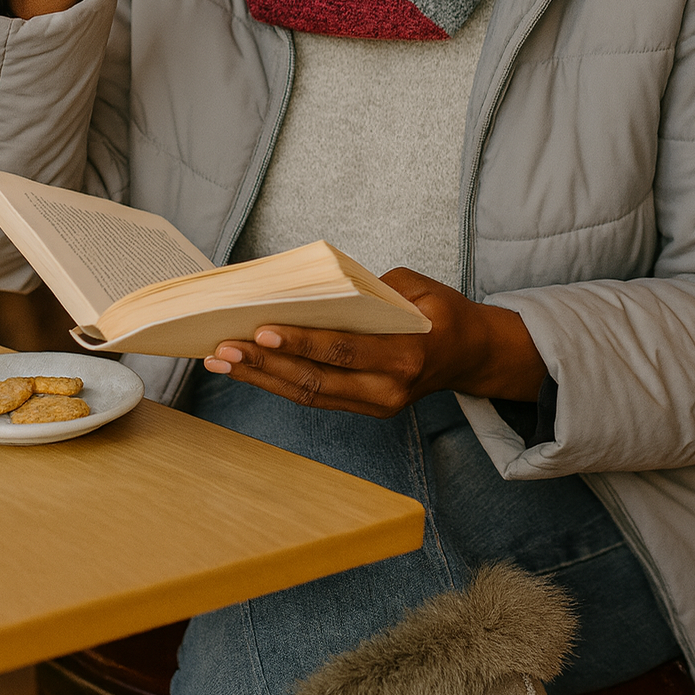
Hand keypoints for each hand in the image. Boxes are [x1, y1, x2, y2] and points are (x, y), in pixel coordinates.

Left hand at [202, 268, 547, 416]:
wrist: (472, 354)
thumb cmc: (442, 312)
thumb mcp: (418, 287)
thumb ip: (372, 289)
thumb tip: (317, 290)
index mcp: (406, 354)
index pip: (344, 350)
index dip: (301, 342)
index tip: (261, 328)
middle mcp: (389, 389)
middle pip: (316, 380)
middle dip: (266, 363)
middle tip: (225, 347)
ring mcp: (375, 404)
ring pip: (309, 395)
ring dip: (262, 377)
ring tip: (222, 360)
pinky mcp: (363, 407)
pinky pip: (315, 396)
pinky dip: (278, 382)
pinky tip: (248, 367)